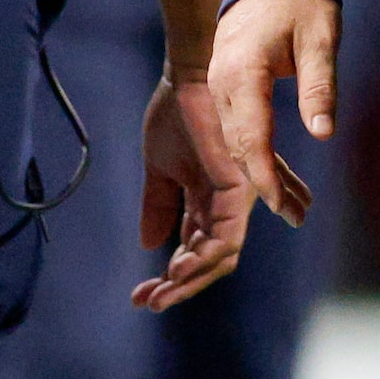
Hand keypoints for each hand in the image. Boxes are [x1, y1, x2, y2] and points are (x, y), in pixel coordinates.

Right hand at [130, 68, 257, 311]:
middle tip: (151, 301)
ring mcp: (236, 198)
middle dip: (181, 286)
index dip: (169, 277)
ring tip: (162, 291)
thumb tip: (149, 245)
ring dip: (190, 280)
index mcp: (207, 199)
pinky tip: (177, 268)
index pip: (193, 248)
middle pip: (210, 259)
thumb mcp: (160, 167)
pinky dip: (202, 259)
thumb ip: (158, 205)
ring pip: (220, 257)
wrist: (189, 77)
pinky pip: (225, 238)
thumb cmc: (178, 112)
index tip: (140, 296)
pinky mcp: (239, 190)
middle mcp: (226, 203)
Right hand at [209, 0, 330, 225]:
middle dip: (263, 185)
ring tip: (290, 206)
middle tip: (294, 216)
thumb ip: (319, 85)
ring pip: (236, 140)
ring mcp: (221, 85)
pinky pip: (238, 127)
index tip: (284, 209)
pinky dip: (254, 153)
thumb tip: (324, 133)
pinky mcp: (227, 85)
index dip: (267, 178)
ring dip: (259, 173)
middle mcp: (223, 84)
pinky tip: (273, 175)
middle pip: (238, 146)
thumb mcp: (320, 38)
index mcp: (242, 73)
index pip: (251, 137)